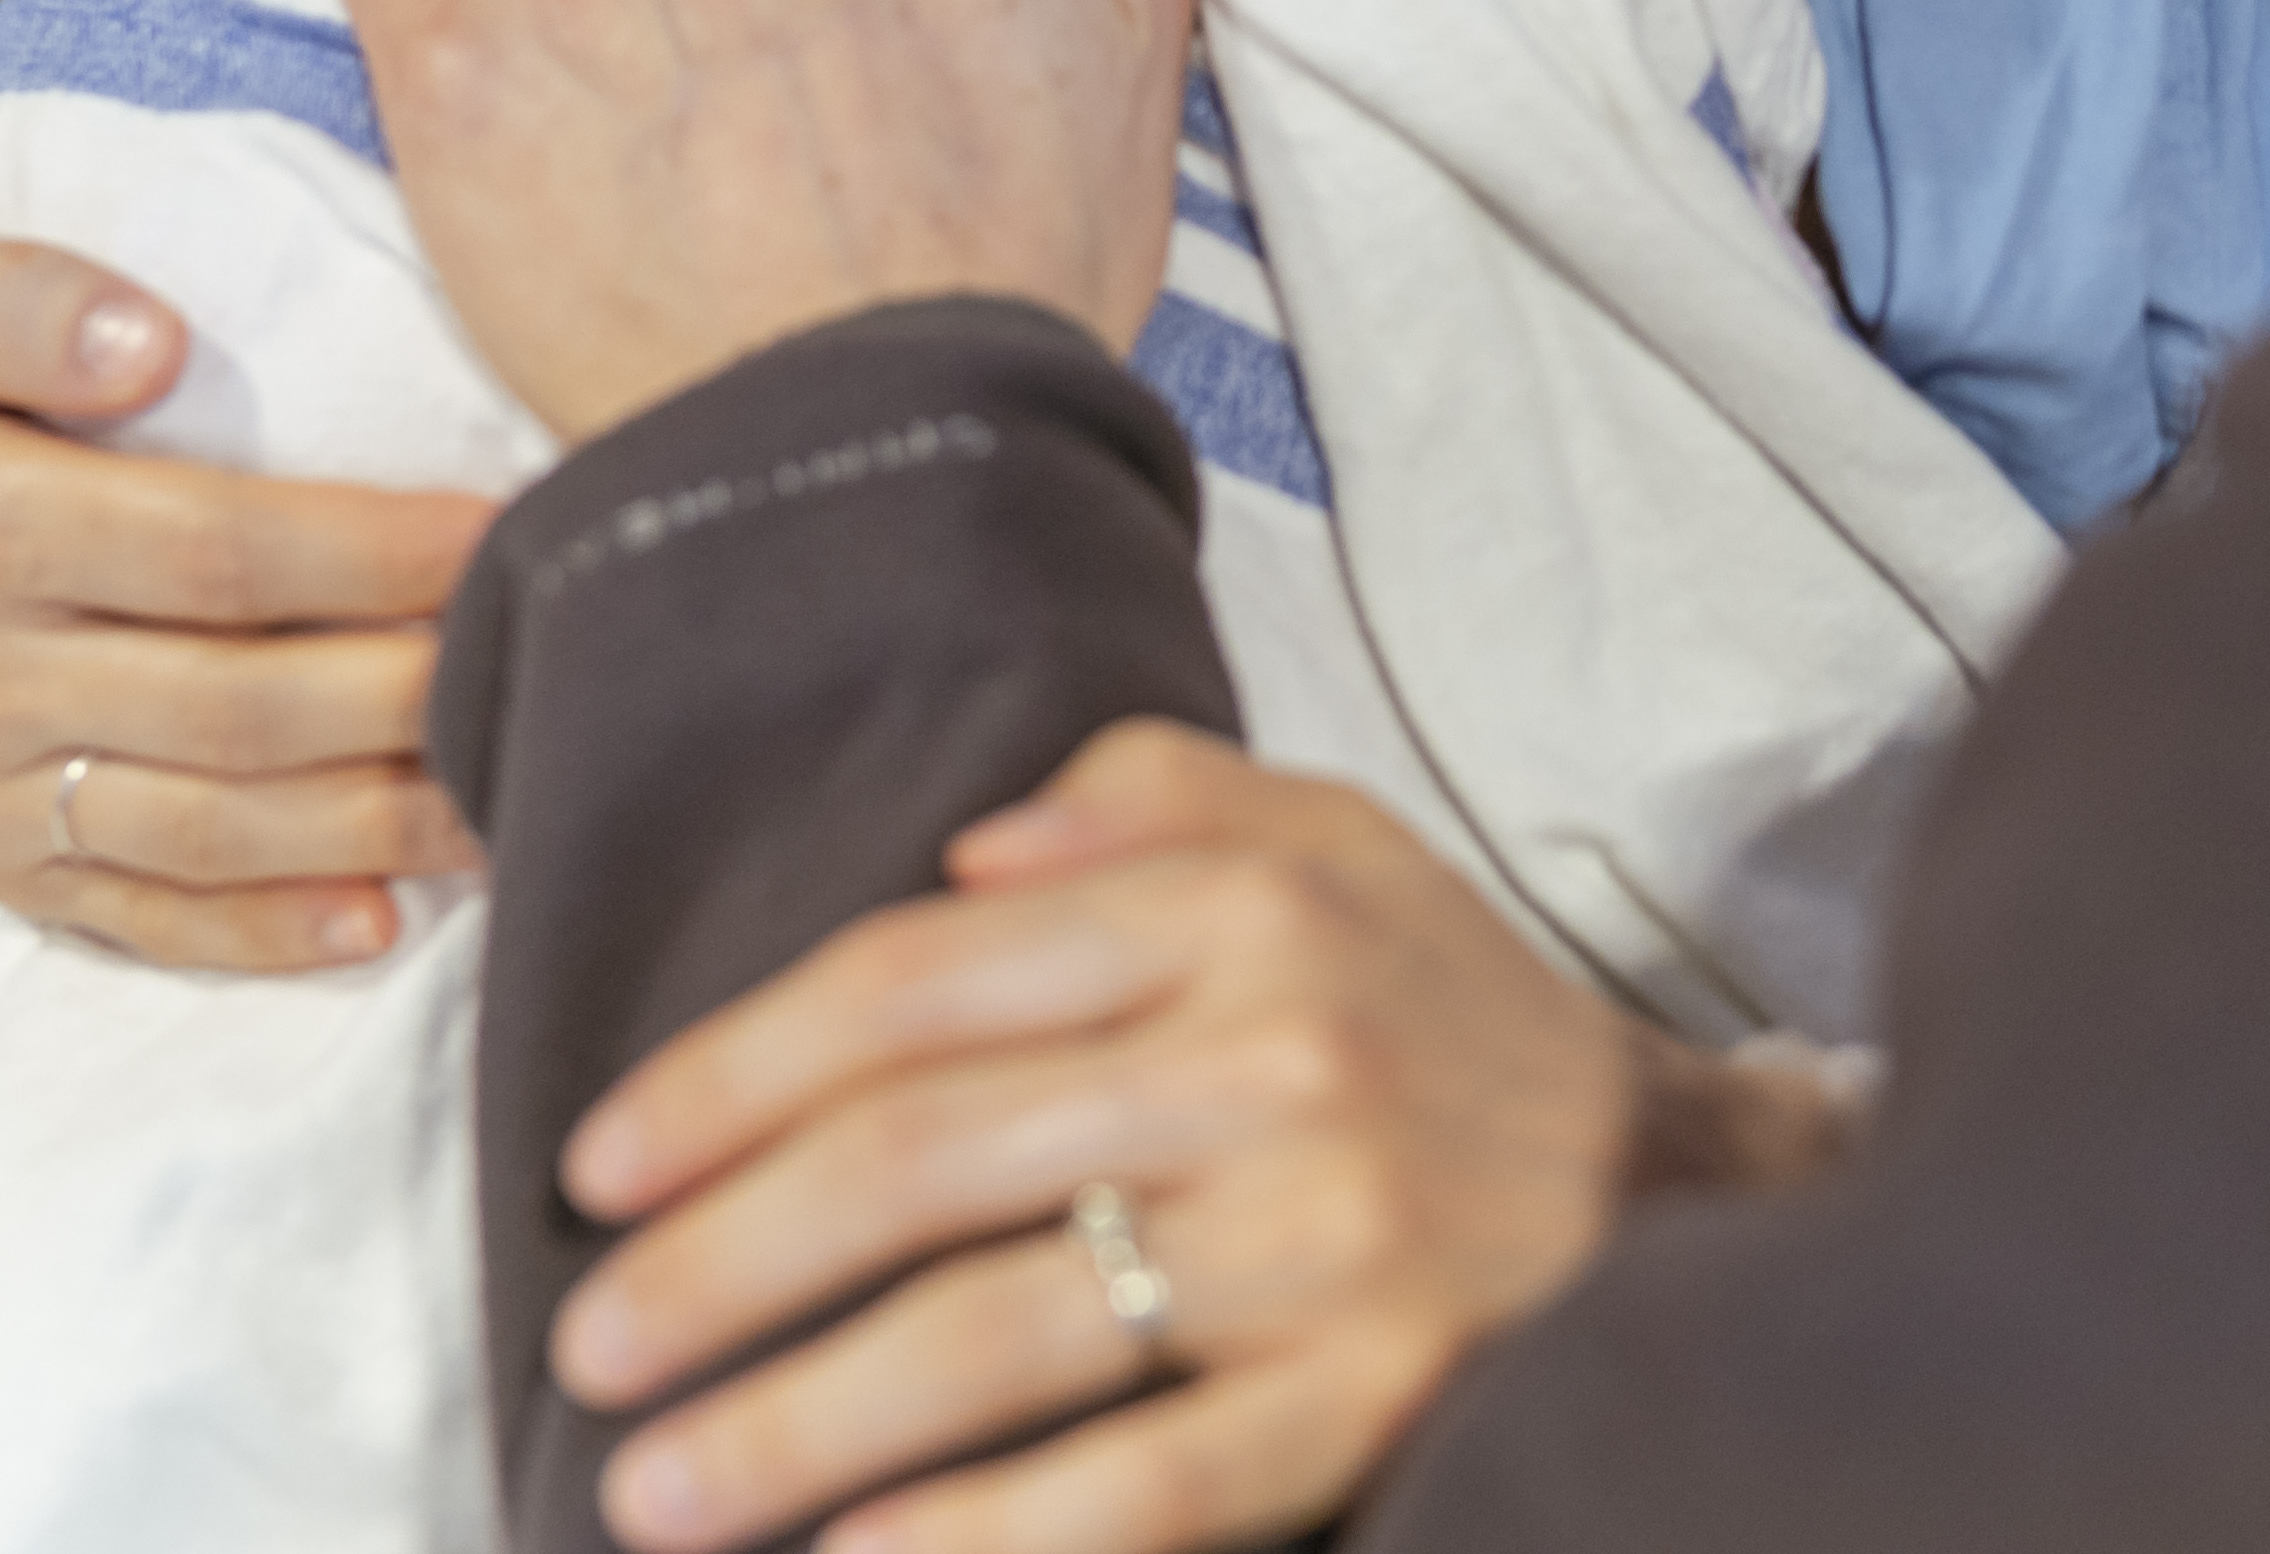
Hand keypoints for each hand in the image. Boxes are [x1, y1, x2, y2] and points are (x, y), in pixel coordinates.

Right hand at [0, 209, 494, 966]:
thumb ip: (8, 294)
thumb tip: (151, 338)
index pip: (210, 551)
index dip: (369, 551)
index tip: (505, 524)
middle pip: (235, 704)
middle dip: (410, 690)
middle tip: (563, 658)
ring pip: (207, 826)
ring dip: (374, 825)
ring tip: (522, 795)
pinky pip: (133, 915)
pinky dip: (257, 936)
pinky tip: (381, 925)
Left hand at [545, 723, 1859, 1553]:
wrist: (1681, 1188)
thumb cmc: (1449, 1014)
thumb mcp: (1329, 839)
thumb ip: (1150, 790)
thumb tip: (971, 839)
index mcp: (1231, 908)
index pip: (913, 983)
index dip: (729, 1077)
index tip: (599, 1169)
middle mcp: (1272, 1054)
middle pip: (921, 1158)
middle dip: (718, 1262)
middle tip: (589, 1341)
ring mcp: (1327, 1235)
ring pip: (1001, 1329)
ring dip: (798, 1421)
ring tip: (650, 1489)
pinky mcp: (1375, 1390)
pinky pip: (1148, 1481)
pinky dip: (990, 1540)